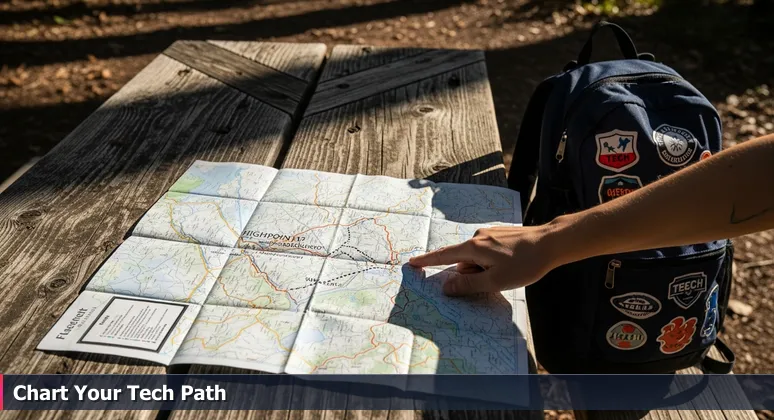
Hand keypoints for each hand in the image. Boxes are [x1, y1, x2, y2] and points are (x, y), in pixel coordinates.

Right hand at [408, 225, 563, 296]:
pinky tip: (511, 265)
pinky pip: (487, 251)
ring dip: (484, 269)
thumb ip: (467, 285)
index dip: (426, 261)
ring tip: (508, 272)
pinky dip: (492, 262)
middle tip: (495, 280)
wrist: (551, 243)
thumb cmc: (524, 264)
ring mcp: (490, 233)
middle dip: (472, 274)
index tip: (411, 263)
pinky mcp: (500, 234)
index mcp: (473, 247)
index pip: (443, 256)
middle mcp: (478, 236)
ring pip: (477, 257)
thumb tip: (445, 287)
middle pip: (463, 260)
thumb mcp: (494, 281)